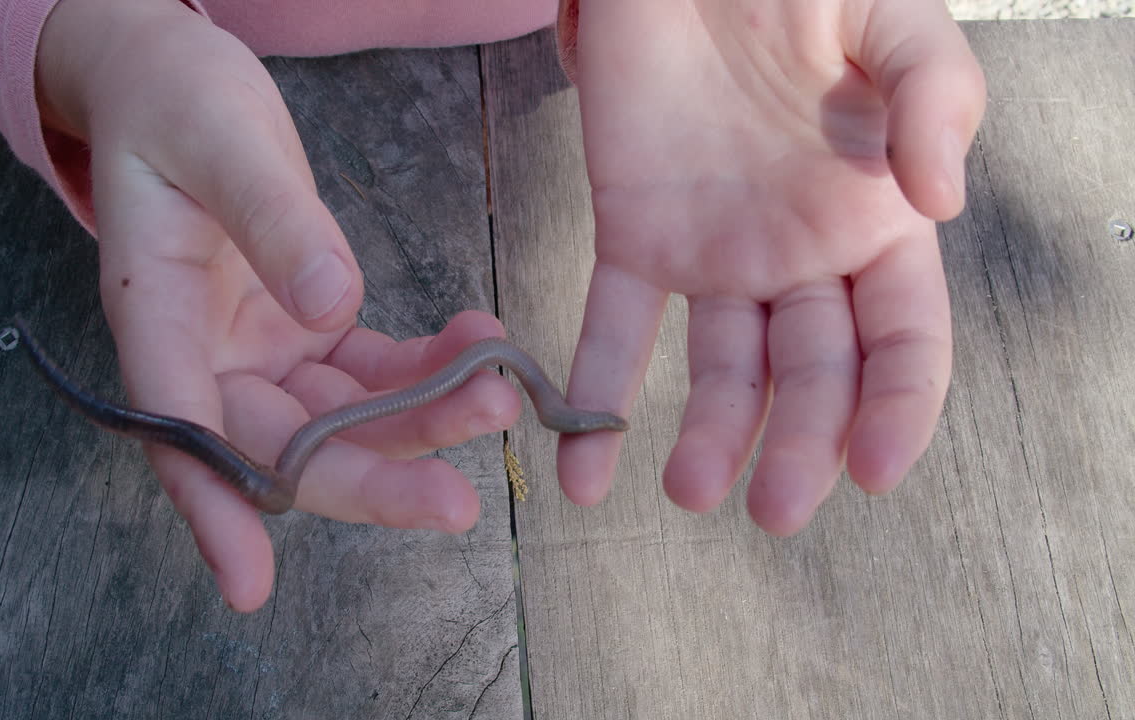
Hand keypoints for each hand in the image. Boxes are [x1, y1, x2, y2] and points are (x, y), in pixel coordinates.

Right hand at [36, 0, 522, 609]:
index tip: (251, 585)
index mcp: (155, 318)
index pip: (180, 430)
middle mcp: (205, 354)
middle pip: (282, 446)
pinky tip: (481, 343)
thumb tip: (328, 306)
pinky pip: (373, 370)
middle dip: (370, 479)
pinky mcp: (305, 328)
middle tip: (457, 506)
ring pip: (341, 419)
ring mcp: (259, 349)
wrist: (177, 81)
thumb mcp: (221, 142)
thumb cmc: (175, 102)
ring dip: (421, 419)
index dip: (215, 509)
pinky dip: (428, 367)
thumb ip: (273, 220)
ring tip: (497, 396)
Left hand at [561, 0, 984, 533]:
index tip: (876, 474)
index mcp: (878, 221)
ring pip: (720, 370)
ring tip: (688, 488)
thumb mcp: (899, 25)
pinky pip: (615, 328)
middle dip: (798, 446)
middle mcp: (800, 256)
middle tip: (772, 508)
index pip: (902, 341)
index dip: (896, 411)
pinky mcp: (633, 234)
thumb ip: (936, 102)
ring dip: (707, 439)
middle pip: (811, 375)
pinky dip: (595, 396)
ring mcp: (715, 254)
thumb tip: (942, 203)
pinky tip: (583, 471)